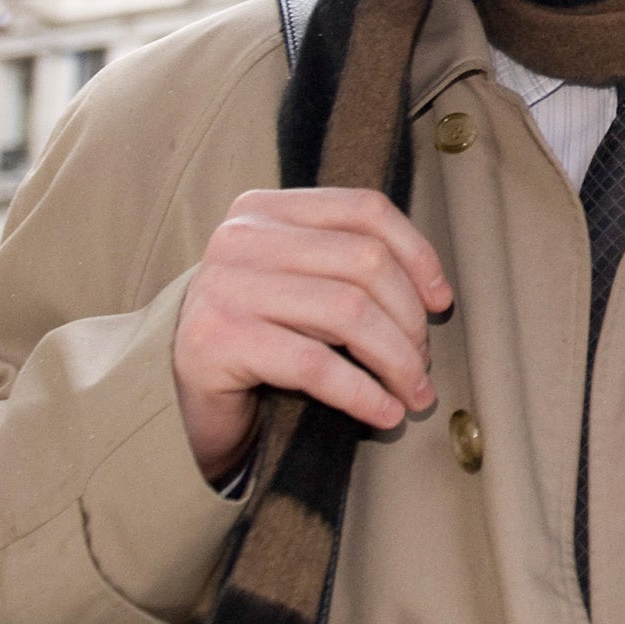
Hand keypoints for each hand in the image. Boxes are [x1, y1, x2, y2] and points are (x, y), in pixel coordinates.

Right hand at [173, 188, 453, 480]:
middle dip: (409, 320)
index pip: (364, 210)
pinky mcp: (216, 341)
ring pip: (347, 311)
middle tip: (422, 364)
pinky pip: (314, 364)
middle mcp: (241, 237)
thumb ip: (350, 267)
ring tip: (413, 392)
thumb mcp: (303, 285)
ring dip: (396, 360)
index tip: (441, 302)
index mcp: (266, 209)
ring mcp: (224, 286)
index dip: (417, 255)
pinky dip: (362, 392)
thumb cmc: (261, 337)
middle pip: (364, 262)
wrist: (183, 396)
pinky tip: (384, 413)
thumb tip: (435, 294)